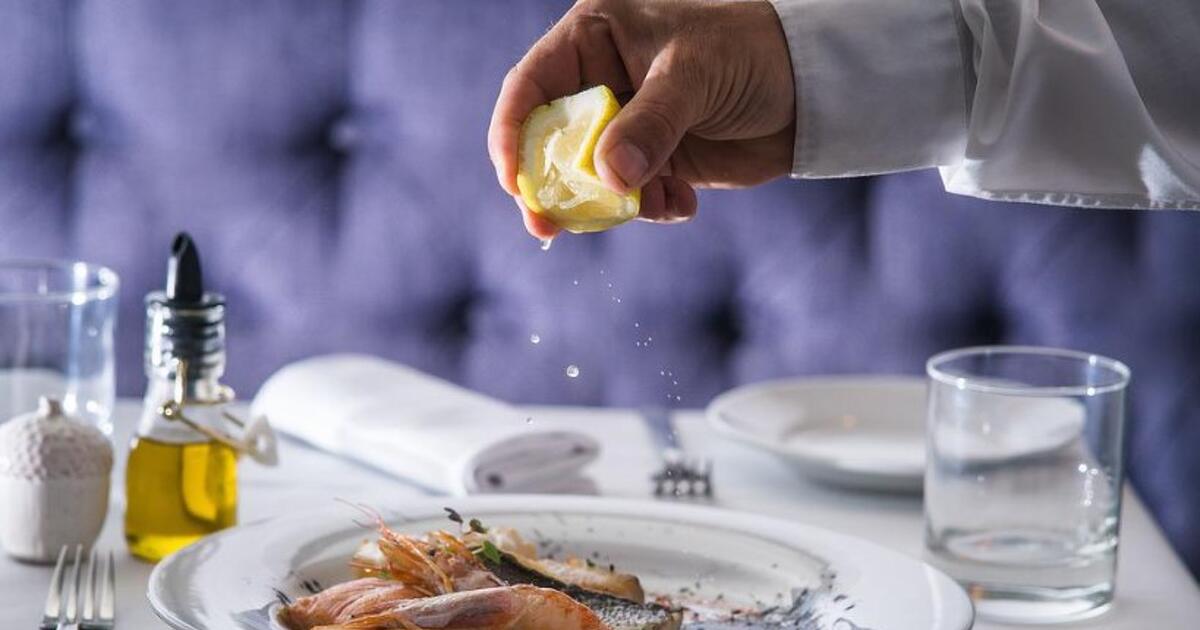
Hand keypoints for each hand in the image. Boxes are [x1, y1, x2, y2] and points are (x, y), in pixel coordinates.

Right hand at [488, 0, 795, 238]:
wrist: (814, 88)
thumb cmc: (752, 53)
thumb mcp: (695, 76)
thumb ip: (649, 124)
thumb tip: (606, 178)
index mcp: (596, 36)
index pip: (531, 84)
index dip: (512, 133)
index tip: (513, 180)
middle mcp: (602, 79)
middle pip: (549, 140)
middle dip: (552, 186)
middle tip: (548, 226)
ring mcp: (628, 124)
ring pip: (589, 178)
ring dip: (611, 205)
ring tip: (655, 205)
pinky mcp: (656, 160)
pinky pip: (631, 197)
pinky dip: (652, 208)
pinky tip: (686, 202)